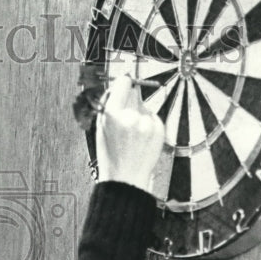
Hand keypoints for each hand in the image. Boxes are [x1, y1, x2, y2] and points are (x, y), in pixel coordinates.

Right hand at [96, 74, 164, 195]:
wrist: (126, 177)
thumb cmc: (110, 154)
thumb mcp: (101, 128)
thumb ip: (109, 104)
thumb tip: (121, 83)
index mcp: (113, 115)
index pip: (124, 82)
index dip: (123, 83)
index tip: (123, 84)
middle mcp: (132, 116)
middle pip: (134, 92)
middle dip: (129, 99)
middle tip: (124, 116)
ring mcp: (147, 123)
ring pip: (144, 105)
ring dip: (139, 113)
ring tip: (131, 134)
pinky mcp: (160, 129)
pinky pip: (153, 117)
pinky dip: (147, 124)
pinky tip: (140, 138)